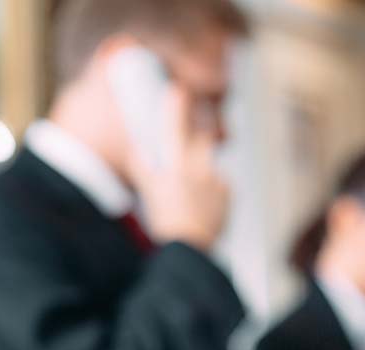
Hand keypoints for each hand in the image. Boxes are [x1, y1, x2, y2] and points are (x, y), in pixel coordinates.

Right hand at [129, 85, 229, 252]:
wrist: (189, 244)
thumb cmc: (165, 218)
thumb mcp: (148, 189)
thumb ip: (142, 165)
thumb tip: (136, 149)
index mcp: (176, 163)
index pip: (176, 125)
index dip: (177, 105)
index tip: (179, 90)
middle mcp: (199, 167)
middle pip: (204, 139)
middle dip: (198, 138)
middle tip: (188, 154)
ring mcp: (216, 179)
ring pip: (211, 166)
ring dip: (203, 173)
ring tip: (192, 194)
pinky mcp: (228, 193)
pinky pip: (221, 184)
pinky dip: (214, 190)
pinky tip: (204, 205)